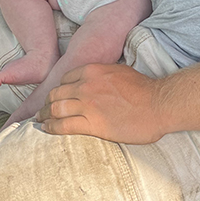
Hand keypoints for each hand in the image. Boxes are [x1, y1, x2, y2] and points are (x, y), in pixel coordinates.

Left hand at [36, 64, 166, 142]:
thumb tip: (97, 82)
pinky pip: (64, 126)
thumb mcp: (120, 71)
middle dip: (47, 103)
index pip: (65, 78)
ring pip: (56, 109)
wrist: (158, 104)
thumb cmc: (144, 90)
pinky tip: (47, 130)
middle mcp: (87, 85)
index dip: (59, 89)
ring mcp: (88, 104)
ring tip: (41, 121)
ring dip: (45, 116)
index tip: (56, 97)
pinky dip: (52, 128)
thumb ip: (103, 76)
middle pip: (56, 93)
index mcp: (94, 70)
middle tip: (42, 111)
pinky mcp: (92, 124)